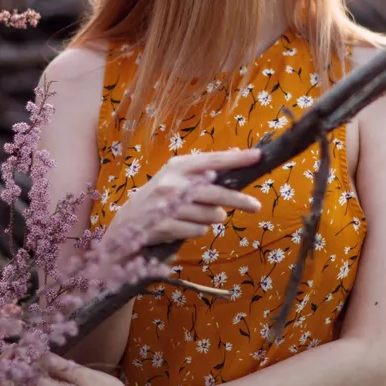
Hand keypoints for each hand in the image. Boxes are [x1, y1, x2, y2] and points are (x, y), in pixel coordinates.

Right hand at [107, 147, 262, 247]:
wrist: (127, 222)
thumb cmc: (158, 196)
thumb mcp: (176, 175)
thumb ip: (203, 168)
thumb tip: (236, 154)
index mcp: (178, 166)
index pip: (212, 160)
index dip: (236, 159)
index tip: (257, 156)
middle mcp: (173, 183)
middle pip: (216, 193)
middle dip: (238, 201)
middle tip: (256, 206)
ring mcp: (169, 206)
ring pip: (210, 215)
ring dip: (211, 218)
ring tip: (198, 215)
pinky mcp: (167, 227)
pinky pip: (199, 230)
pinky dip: (198, 230)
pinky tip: (185, 226)